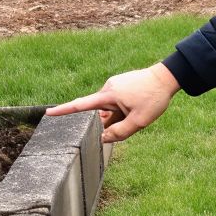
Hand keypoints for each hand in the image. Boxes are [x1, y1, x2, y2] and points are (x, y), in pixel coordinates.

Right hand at [47, 63, 180, 143]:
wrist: (167, 77)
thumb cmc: (153, 98)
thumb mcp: (139, 121)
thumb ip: (120, 133)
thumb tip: (103, 139)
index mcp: (108, 96)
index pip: (81, 105)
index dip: (64, 111)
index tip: (49, 113)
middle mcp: (107, 89)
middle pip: (101, 113)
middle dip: (111, 122)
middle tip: (131, 120)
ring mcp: (114, 86)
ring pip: (110, 110)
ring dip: (120, 116)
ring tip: (139, 111)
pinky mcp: (120, 85)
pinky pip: (116, 103)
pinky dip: (123, 110)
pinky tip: (138, 107)